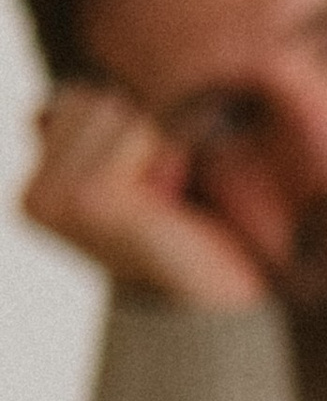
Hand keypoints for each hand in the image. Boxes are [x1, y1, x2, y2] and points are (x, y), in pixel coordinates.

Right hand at [24, 81, 267, 310]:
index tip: (144, 186)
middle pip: (90, 100)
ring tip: (165, 200)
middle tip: (160, 195)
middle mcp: (36, 197)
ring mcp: (58, 199)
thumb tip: (42, 112)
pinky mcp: (91, 198)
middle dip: (139, 133)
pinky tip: (169, 201)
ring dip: (157, 144)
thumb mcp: (133, 177)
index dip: (127, 129)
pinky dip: (168, 153)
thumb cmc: (184, 235)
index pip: (72, 101)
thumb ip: (95, 140)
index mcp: (37, 191)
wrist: (216, 301)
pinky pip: (137, 131)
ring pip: (113, 109)